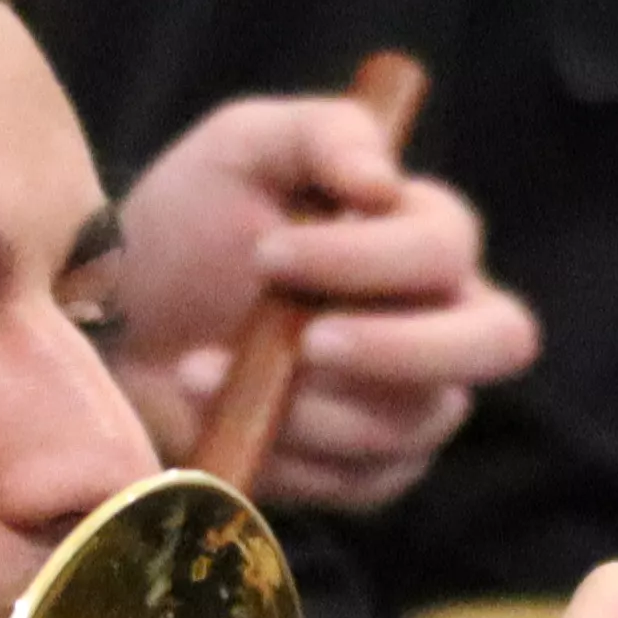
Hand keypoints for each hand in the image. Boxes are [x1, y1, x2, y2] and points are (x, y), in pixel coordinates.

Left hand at [110, 96, 536, 512]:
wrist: (121, 320)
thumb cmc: (193, 221)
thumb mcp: (246, 147)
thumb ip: (324, 135)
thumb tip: (381, 182)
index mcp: (425, 234)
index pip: (446, 249)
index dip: (369, 257)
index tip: (267, 255)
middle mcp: (444, 321)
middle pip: (496, 341)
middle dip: (400, 347)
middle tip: (307, 344)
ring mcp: (415, 405)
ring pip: (411, 422)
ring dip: (305, 404)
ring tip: (202, 371)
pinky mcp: (371, 474)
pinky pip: (362, 482)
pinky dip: (285, 453)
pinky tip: (219, 412)